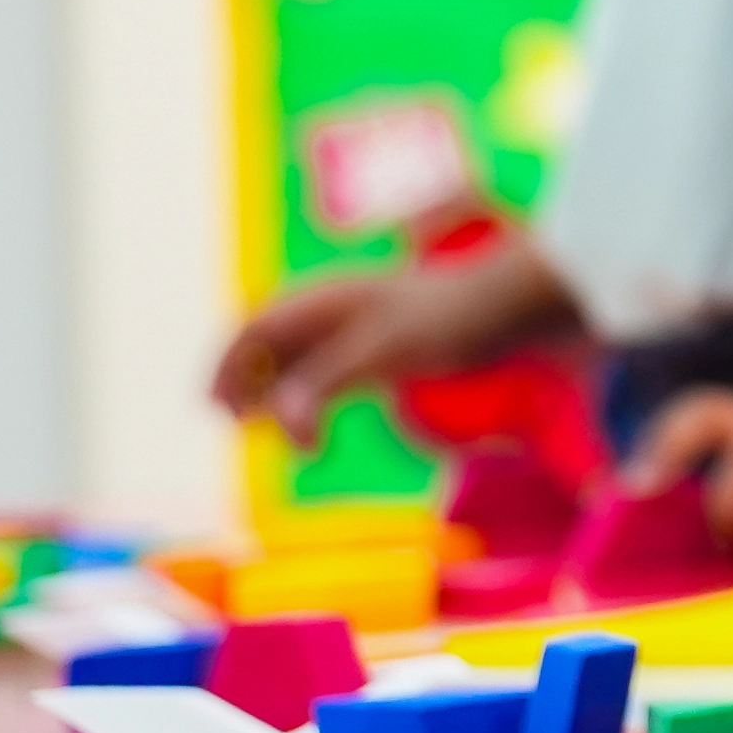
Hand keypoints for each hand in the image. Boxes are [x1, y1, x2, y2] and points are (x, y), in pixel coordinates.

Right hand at [210, 239, 569, 438]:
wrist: (515, 303)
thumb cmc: (447, 317)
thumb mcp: (382, 350)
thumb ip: (326, 382)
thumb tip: (281, 419)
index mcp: (325, 298)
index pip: (256, 326)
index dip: (227, 365)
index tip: (216, 408)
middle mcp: (335, 309)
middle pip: (270, 345)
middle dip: (247, 383)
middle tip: (237, 427)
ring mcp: (360, 328)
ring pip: (299, 362)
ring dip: (279, 396)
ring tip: (270, 434)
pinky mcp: (386, 348)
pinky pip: (331, 373)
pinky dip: (312, 399)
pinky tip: (313, 430)